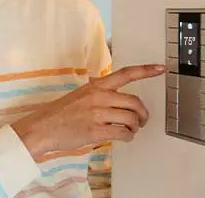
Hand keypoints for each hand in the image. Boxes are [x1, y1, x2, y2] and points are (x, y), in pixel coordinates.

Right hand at [10, 64, 164, 160]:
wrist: (43, 127)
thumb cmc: (61, 113)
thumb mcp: (80, 95)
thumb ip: (99, 93)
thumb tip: (120, 100)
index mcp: (95, 86)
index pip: (125, 74)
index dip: (146, 70)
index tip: (161, 68)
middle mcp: (98, 96)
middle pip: (134, 102)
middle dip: (143, 114)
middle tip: (142, 120)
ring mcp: (97, 113)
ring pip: (131, 118)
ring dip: (135, 127)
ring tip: (130, 130)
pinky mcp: (95, 130)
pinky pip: (123, 133)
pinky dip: (128, 137)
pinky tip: (123, 137)